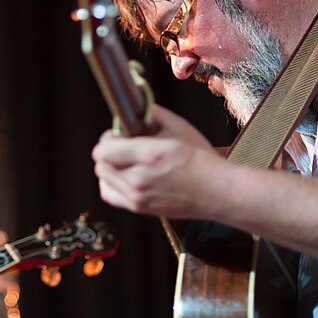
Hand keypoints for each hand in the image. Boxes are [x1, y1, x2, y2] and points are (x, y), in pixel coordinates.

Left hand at [92, 104, 223, 218]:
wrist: (217, 191)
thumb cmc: (201, 160)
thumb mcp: (178, 126)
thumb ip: (151, 114)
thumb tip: (134, 109)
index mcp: (149, 155)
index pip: (103, 149)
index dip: (109, 138)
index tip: (120, 135)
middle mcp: (139, 178)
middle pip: (100, 163)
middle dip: (109, 150)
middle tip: (125, 146)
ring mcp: (137, 196)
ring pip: (102, 177)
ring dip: (109, 166)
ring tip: (127, 161)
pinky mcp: (139, 208)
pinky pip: (109, 194)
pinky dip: (111, 183)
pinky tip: (126, 175)